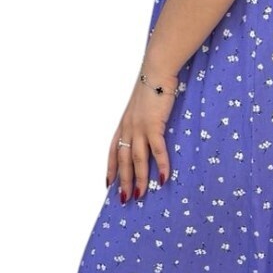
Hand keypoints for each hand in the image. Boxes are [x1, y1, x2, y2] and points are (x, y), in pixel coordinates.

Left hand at [106, 70, 181, 202]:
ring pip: (138, 159)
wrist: (156, 72)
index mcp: (124, 125)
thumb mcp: (141, 107)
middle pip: (123, 160)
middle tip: (124, 199)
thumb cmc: (152, 88)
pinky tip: (164, 177)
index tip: (108, 184)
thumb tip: (148, 132)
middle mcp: (128, 128)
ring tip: (140, 194)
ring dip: (139, 178)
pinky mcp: (154, 125)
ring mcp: (139, 127)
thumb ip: (142, 121)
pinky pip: (157, 150)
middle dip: (123, 181)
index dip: (111, 169)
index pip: (113, 151)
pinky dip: (161, 165)